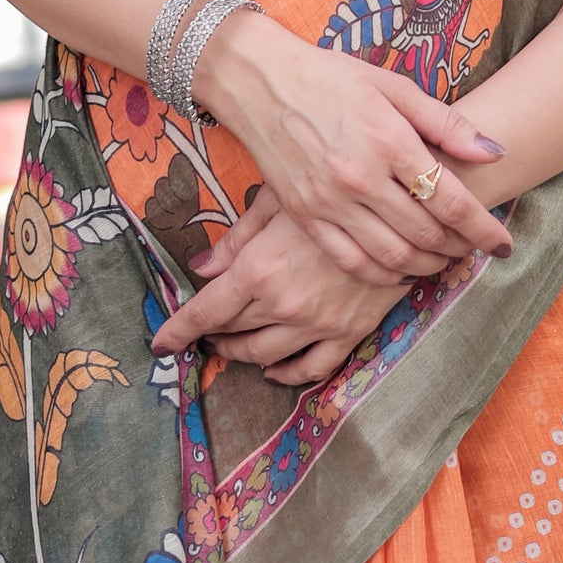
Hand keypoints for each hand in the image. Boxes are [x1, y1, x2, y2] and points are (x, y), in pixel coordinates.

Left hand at [152, 188, 442, 385]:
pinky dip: (287, 374)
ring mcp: (318, 324)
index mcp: (260, 268)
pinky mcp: (349, 332)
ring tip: (228, 346)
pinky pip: (311, 368)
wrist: (403, 203)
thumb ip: (238, 238)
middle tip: (199, 331)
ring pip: (265, 355)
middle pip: (232, 332)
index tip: (159, 342)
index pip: (206, 311)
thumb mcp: (279, 199)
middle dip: (209, 335)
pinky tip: (274, 369)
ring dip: (240, 354)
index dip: (178, 330)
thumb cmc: (333, 188)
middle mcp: (285, 304)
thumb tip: (200, 269)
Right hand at [195, 10, 511, 284]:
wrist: (260, 81)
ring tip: (442, 259)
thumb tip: (494, 151)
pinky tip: (398, 267)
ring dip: (426, 266)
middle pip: (426, 234)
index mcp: (389, 139)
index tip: (503, 243)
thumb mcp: (392, 85)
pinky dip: (382, 275)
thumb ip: (445, 122)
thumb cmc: (331, 76)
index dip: (483, 228)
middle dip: (459, 248)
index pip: (451, 200)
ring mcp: (330, 201)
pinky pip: (351, 262)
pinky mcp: (305, 216)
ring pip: (392, 257)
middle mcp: (361, 176)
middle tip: (473, 248)